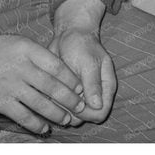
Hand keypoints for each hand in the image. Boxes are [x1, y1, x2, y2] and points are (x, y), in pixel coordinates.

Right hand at [0, 31, 86, 135]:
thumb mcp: (20, 42)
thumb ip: (39, 55)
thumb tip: (63, 71)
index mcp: (28, 50)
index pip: (56, 66)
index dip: (71, 79)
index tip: (80, 88)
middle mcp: (21, 67)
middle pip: (51, 87)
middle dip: (69, 99)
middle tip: (80, 107)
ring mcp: (10, 85)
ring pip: (39, 103)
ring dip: (55, 114)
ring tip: (66, 120)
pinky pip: (22, 115)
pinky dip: (35, 123)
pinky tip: (44, 128)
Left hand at [49, 0, 116, 123]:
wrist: (68, 35)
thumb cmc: (82, 45)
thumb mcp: (89, 61)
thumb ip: (93, 83)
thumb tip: (97, 106)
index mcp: (106, 87)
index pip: (100, 113)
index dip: (88, 113)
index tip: (75, 99)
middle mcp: (94, 95)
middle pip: (84, 118)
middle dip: (71, 110)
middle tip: (61, 93)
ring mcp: (80, 96)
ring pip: (70, 116)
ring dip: (60, 107)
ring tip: (54, 90)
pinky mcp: (67, 95)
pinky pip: (60, 108)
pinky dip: (53, 102)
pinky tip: (49, 89)